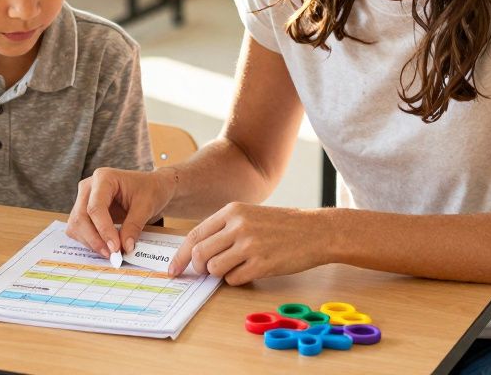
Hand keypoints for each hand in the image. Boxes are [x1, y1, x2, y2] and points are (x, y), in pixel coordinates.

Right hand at [66, 167, 176, 258]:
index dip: (103, 229)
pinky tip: (105, 246)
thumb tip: (125, 248)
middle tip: (112, 254)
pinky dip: (89, 241)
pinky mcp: (84, 211)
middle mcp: (89, 187)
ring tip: (111, 252)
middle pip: (81, 217)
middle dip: (94, 239)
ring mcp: (84, 199)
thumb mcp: (146, 206)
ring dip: (90, 242)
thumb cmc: (150, 190)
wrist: (151, 188)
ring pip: (76, 225)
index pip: (95, 207)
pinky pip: (78, 229)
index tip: (115, 248)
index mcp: (103, 178)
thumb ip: (134, 226)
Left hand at [170, 204, 327, 284]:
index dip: (181, 255)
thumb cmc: (283, 224)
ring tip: (236, 266)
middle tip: (205, 272)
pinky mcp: (262, 264)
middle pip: (199, 254)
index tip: (173, 269)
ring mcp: (249, 245)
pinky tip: (251, 270)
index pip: (194, 235)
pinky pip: (234, 280)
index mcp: (232, 211)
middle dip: (198, 268)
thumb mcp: (250, 215)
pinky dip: (237, 280)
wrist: (316, 231)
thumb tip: (197, 251)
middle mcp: (238, 226)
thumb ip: (224, 229)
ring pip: (214, 269)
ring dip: (219, 274)